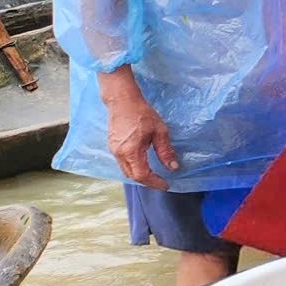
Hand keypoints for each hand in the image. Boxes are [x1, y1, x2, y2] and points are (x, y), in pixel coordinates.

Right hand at [99, 70, 175, 188]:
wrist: (122, 100)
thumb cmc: (141, 113)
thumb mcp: (159, 132)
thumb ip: (166, 151)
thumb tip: (173, 167)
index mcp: (131, 151)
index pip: (142, 175)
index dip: (154, 182)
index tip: (166, 184)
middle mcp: (119, 153)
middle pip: (132, 176)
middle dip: (147, 181)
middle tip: (161, 181)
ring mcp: (113, 150)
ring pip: (126, 171)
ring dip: (139, 175)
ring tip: (154, 175)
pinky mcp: (112, 146)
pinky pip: (122, 163)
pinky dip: (133, 167)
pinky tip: (143, 164)